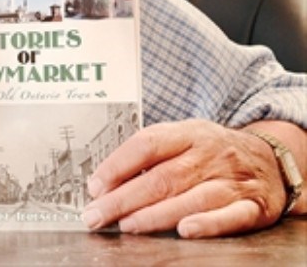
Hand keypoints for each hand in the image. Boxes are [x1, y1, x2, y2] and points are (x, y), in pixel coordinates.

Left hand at [82, 119, 285, 237]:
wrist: (270, 158)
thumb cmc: (212, 151)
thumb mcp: (183, 138)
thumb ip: (150, 154)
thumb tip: (105, 180)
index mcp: (188, 133)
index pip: (147, 144)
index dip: (118, 165)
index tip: (95, 185)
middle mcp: (209, 155)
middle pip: (162, 177)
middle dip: (124, 198)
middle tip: (97, 214)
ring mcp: (231, 180)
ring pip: (191, 198)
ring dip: (155, 215)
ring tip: (127, 225)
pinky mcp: (253, 206)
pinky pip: (230, 216)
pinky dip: (207, 224)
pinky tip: (185, 231)